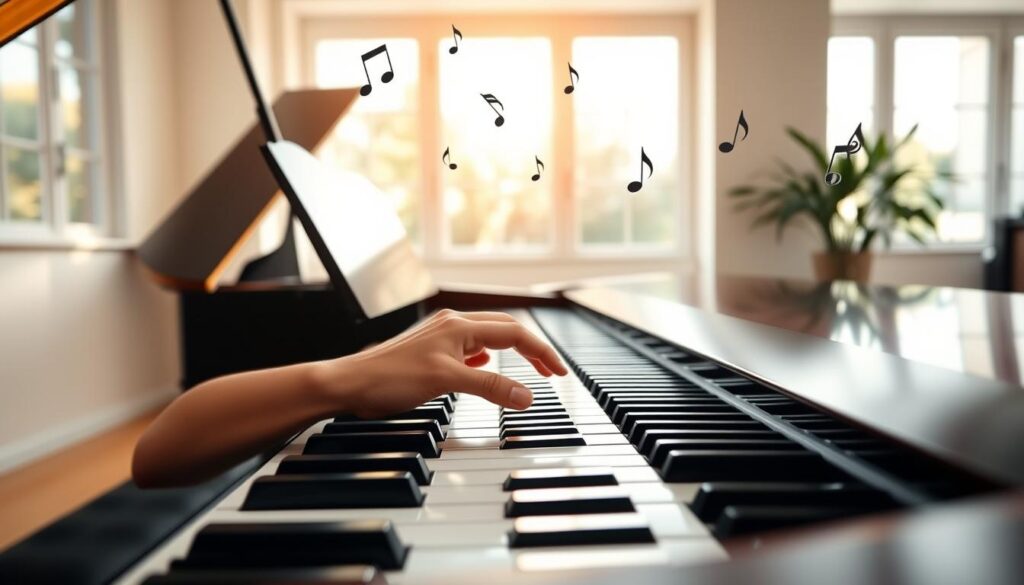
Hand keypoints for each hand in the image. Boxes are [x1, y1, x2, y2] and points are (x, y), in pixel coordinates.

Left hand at [319, 310, 567, 418]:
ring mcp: (440, 336)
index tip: (559, 373)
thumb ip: (490, 387)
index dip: (541, 353)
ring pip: (489, 337)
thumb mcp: (447, 382)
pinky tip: (486, 367)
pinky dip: (488, 357)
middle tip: (552, 373)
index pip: (515, 333)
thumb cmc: (389, 378)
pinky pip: (470, 348)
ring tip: (528, 370)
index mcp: (460, 326)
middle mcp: (452, 324)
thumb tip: (526, 396)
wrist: (349, 384)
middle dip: (532, 350)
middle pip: (506, 330)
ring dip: (512, 352)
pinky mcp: (431, 350)